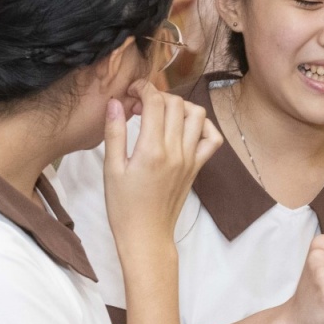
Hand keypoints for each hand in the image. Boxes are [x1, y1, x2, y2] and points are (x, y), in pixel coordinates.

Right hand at [104, 81, 221, 253]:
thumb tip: (115, 103)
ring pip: (197, 115)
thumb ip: (114, 133)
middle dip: (158, 95)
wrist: (146, 235)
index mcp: (151, 150)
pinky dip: (203, 126)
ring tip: (162, 114)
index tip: (131, 92)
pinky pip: (212, 139)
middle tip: (141, 105)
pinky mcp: (197, 167)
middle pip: (176, 103)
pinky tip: (185, 128)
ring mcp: (190, 159)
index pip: (155, 102)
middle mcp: (175, 151)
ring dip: (180, 106)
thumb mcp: (111, 169)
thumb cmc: (123, 206)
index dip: (143, 88)